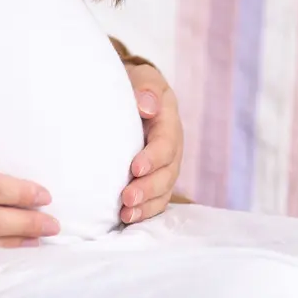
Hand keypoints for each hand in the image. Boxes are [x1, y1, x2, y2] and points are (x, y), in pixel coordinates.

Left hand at [120, 64, 183, 224]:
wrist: (134, 96)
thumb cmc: (135, 86)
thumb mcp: (142, 78)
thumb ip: (145, 88)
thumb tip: (146, 106)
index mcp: (168, 123)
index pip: (166, 144)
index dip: (153, 158)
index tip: (135, 167)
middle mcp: (171, 148)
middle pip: (167, 174)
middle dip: (149, 188)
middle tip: (127, 198)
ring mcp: (164, 166)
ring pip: (163, 191)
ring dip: (146, 205)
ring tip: (126, 214)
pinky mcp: (154, 178)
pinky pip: (156, 199)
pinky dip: (145, 212)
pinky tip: (128, 219)